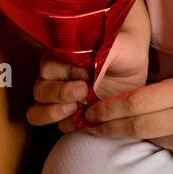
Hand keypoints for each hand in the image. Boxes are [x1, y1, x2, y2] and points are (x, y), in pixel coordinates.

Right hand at [27, 21, 150, 133]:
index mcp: (59, 56)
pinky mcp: (74, 114)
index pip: (48, 69)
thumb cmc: (122, 49)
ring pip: (38, 112)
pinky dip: (70, 125)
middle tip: (83, 91)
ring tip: (78, 108)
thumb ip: (100, 56)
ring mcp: (61, 99)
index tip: (88, 74)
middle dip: (60, 94)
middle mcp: (55, 78)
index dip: (67, 74)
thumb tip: (88, 76)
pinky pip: (60, 126)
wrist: (134, 64)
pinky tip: (86, 119)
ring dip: (55, 113)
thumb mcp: (115, 47)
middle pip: (40, 92)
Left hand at [80, 70, 172, 163]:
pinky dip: (163, 140)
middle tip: (89, 126)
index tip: (90, 112)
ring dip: (137, 132)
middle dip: (107, 127)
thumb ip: (154, 94)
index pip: (135, 102)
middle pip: (135, 126)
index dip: (108, 109)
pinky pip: (167, 149)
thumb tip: (113, 107)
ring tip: (136, 124)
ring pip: (150, 138)